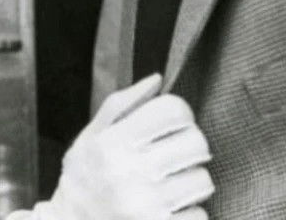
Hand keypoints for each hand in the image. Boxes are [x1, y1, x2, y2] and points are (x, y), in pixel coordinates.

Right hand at [18, 74, 214, 219]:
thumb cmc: (82, 181)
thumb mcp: (90, 137)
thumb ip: (122, 105)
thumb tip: (156, 80)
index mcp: (111, 142)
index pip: (173, 110)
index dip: (178, 113)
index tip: (171, 125)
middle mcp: (128, 172)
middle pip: (196, 142)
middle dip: (189, 146)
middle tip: (174, 156)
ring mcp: (146, 205)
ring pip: (202, 179)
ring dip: (191, 182)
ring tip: (170, 185)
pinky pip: (199, 214)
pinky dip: (189, 212)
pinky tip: (168, 209)